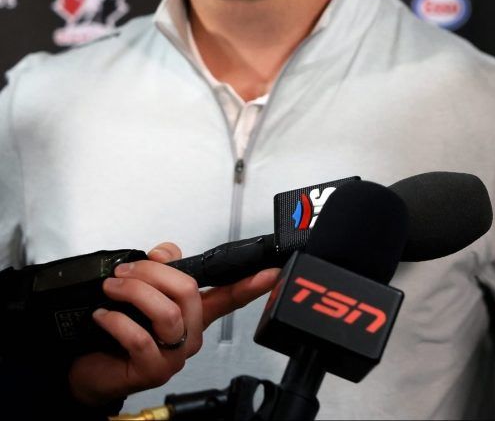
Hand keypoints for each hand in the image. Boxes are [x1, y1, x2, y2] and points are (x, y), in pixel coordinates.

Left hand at [66, 242, 279, 406]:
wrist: (92, 371)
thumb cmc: (118, 334)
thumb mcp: (144, 294)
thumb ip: (161, 268)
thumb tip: (165, 252)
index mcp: (195, 313)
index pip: (232, 295)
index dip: (254, 283)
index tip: (273, 272)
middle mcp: (191, 334)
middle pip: (188, 292)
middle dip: (152, 272)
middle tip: (126, 271)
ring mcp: (176, 354)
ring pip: (167, 312)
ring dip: (134, 292)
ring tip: (113, 288)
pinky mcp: (153, 370)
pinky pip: (140, 338)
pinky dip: (116, 320)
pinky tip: (105, 315)